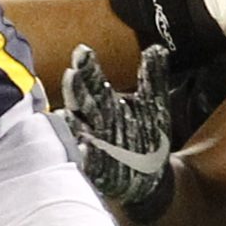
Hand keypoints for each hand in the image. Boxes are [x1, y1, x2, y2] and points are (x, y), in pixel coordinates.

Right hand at [62, 43, 174, 217]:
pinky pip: (86, 160)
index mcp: (104, 102)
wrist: (152, 177)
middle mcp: (93, 121)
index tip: (83, 51)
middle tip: (72, 74)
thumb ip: (153, 77)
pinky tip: (83, 148)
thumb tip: (157, 48)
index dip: (86, 66)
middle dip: (75, 89)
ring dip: (71, 121)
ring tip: (69, 112)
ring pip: (76, 130)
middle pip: (80, 102)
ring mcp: (91, 144)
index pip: (92, 80)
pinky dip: (84, 154)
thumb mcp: (154, 105)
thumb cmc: (147, 137)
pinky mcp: (95, 168)